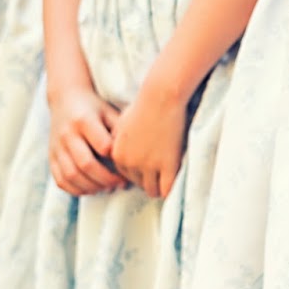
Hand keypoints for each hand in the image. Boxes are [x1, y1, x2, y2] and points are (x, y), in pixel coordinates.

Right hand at [48, 82, 124, 196]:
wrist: (65, 99)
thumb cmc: (96, 109)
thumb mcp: (110, 112)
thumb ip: (121, 130)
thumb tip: (136, 154)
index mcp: (84, 120)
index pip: (102, 145)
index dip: (116, 159)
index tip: (128, 165)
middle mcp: (67, 134)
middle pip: (85, 164)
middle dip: (106, 179)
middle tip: (120, 183)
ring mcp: (57, 147)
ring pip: (71, 175)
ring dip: (92, 187)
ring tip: (107, 187)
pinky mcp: (51, 157)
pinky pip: (60, 180)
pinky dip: (76, 190)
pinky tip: (91, 189)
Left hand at [110, 80, 187, 198]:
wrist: (160, 98)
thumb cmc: (143, 105)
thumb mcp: (121, 124)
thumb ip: (117, 141)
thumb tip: (115, 152)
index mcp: (117, 153)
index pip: (125, 175)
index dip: (137, 173)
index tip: (147, 169)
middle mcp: (130, 162)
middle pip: (138, 184)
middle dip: (147, 180)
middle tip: (158, 174)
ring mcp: (149, 165)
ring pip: (151, 190)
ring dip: (158, 188)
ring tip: (165, 181)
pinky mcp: (168, 165)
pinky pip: (167, 189)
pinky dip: (169, 190)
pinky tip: (173, 182)